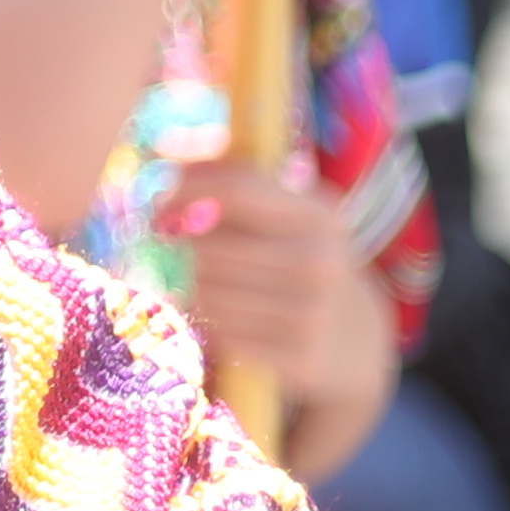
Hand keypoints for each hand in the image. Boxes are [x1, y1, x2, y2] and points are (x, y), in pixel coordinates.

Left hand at [169, 160, 397, 467]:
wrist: (354, 340)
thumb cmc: (296, 257)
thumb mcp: (282, 212)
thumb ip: (227, 176)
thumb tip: (167, 151)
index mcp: (318, 215)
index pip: (237, 189)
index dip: (185, 191)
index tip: (155, 203)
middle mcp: (321, 262)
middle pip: (210, 249)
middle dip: (181, 249)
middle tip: (174, 250)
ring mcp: (314, 313)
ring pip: (208, 293)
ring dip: (190, 288)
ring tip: (201, 284)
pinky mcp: (300, 358)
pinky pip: (222, 334)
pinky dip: (210, 324)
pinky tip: (221, 318)